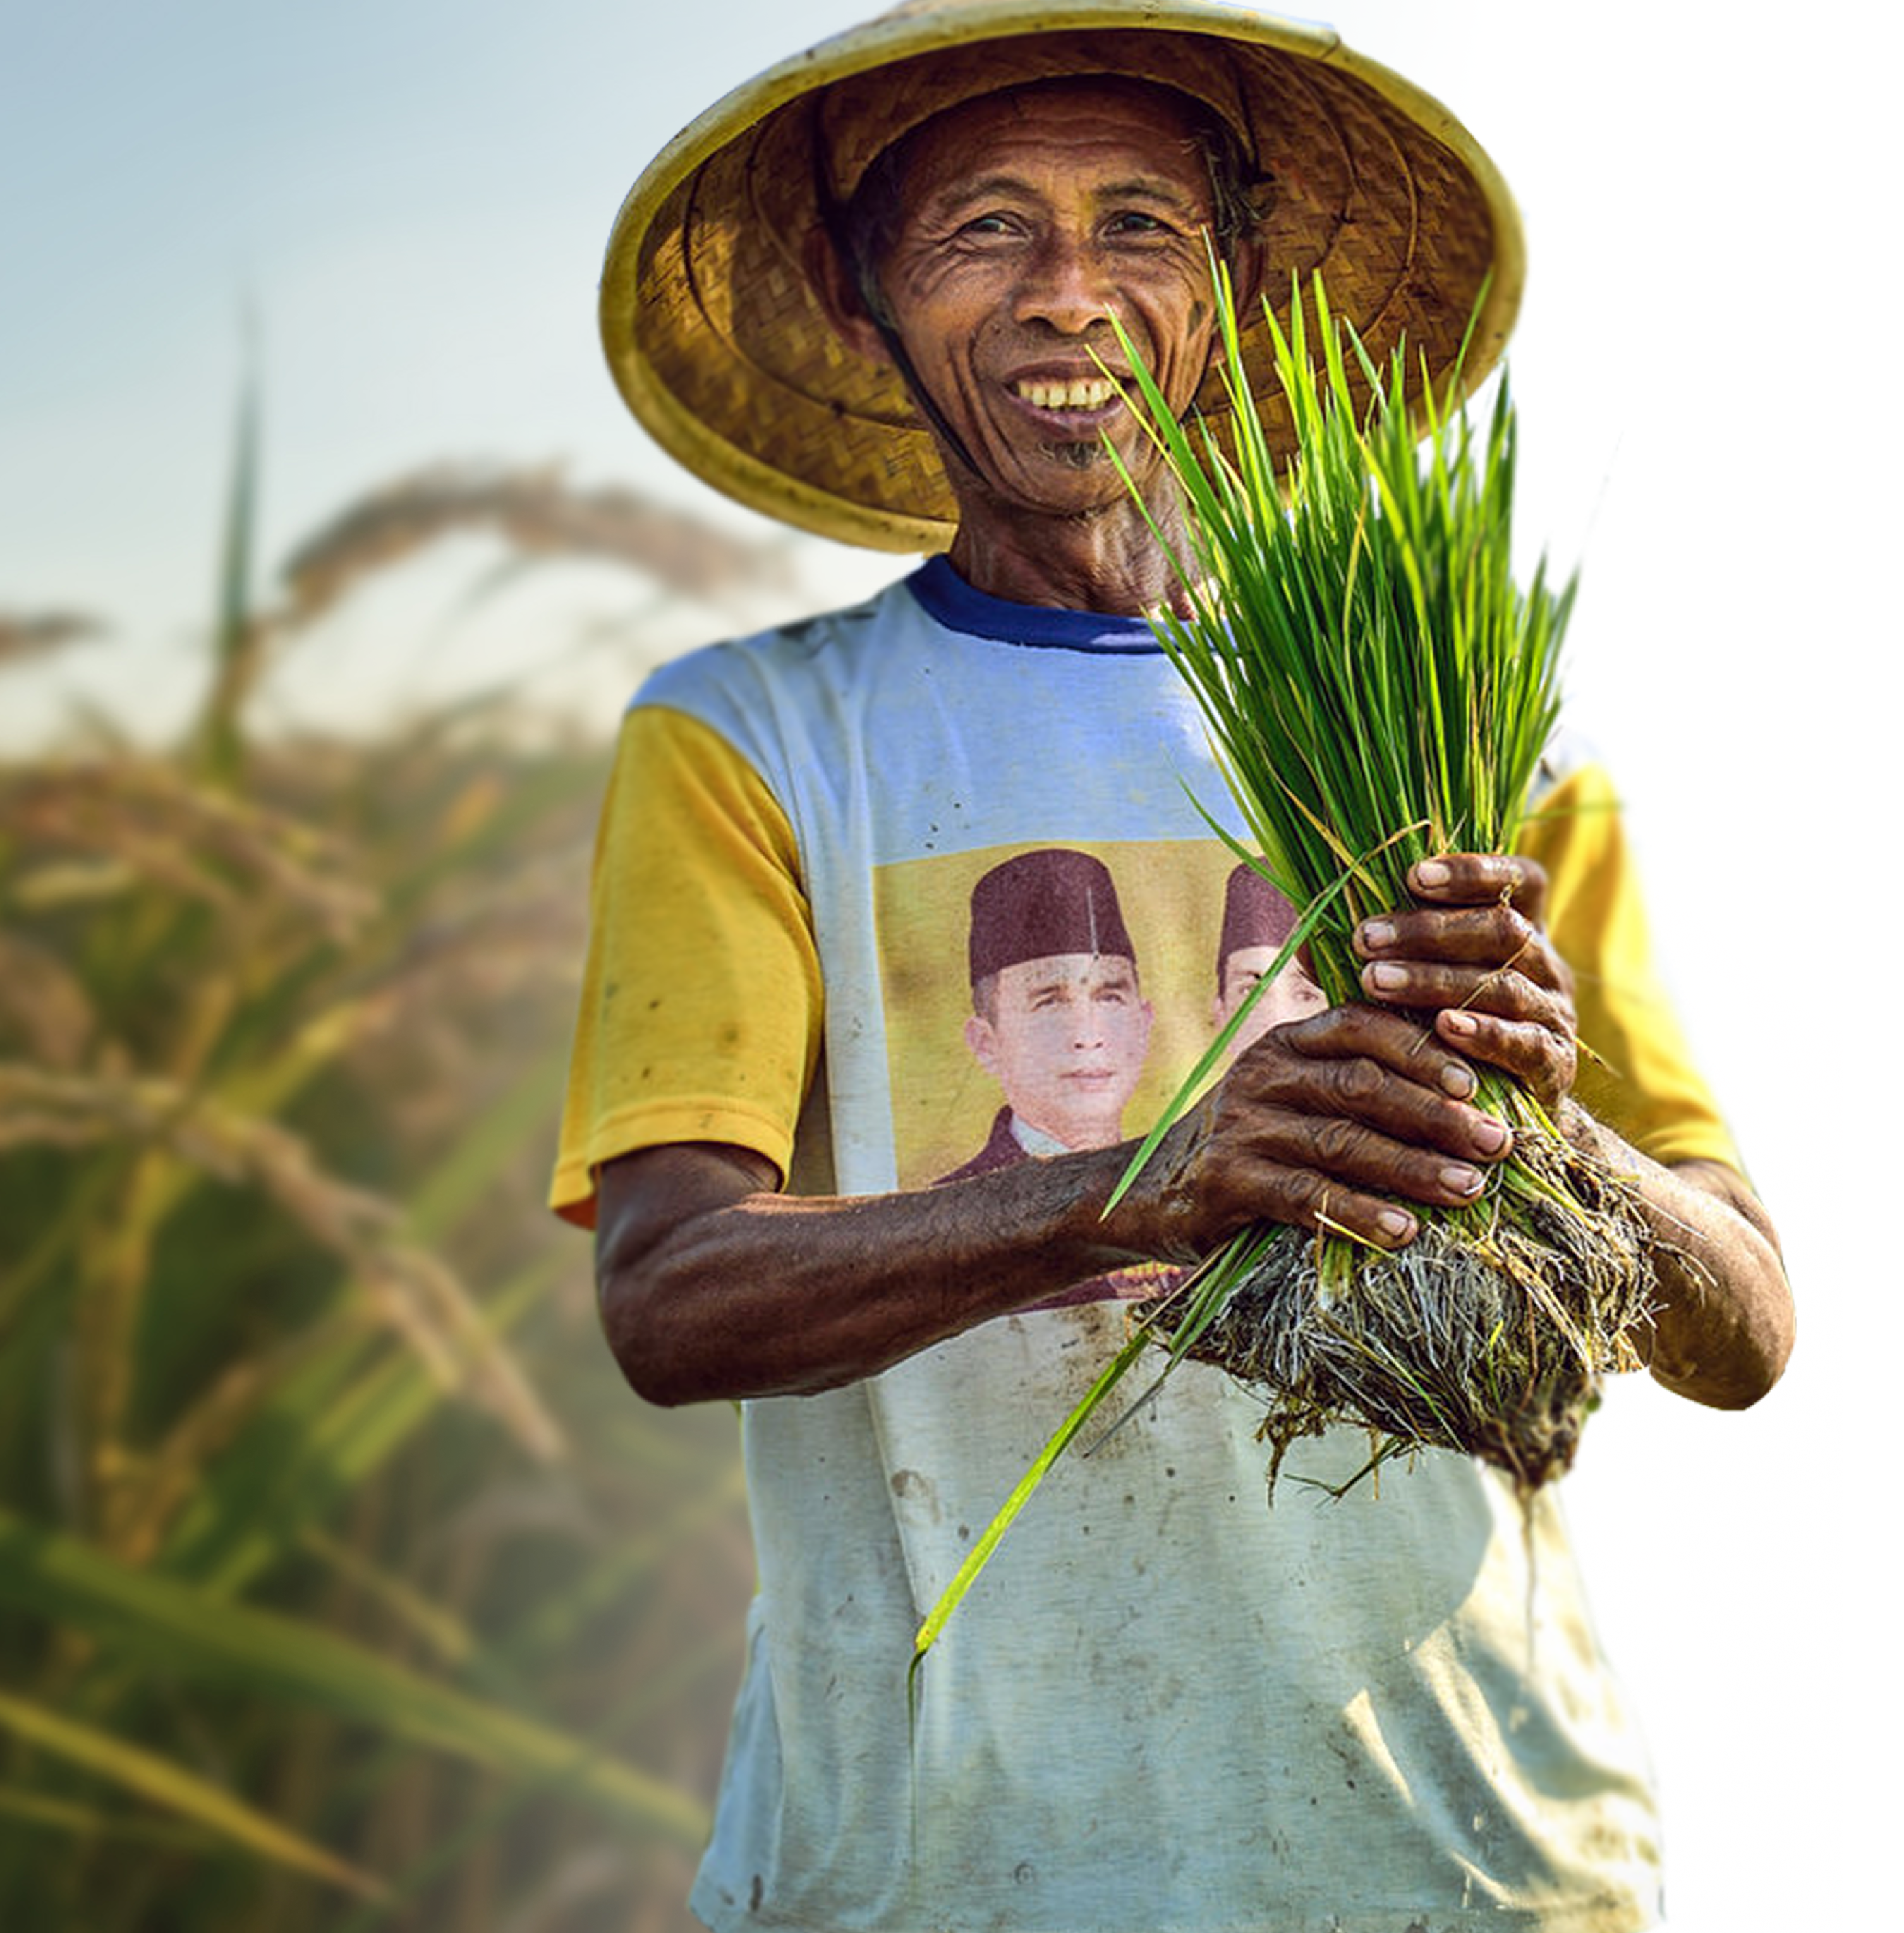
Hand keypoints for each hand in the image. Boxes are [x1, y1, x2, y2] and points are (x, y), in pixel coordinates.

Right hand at [1156, 1001, 1515, 1252]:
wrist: (1150, 1193)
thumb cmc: (1250, 1145)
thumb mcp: (1292, 1096)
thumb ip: (1353, 1082)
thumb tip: (1466, 1092)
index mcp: (1286, 1044)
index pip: (1359, 1026)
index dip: (1420, 1049)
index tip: (1475, 1083)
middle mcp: (1262, 1074)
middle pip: (1362, 1084)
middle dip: (1436, 1114)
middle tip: (1496, 1142)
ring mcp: (1241, 1126)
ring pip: (1342, 1141)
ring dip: (1413, 1166)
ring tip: (1469, 1188)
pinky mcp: (1225, 1179)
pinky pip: (1304, 1195)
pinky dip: (1357, 1213)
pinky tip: (1402, 1230)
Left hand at [1352, 853, 1577, 1112]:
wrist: (1492, 1110)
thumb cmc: (1437, 1028)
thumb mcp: (1412, 982)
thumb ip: (1375, 952)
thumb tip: (1309, 931)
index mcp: (1521, 927)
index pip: (1517, 879)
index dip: (1472, 871)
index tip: (1413, 876)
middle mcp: (1546, 963)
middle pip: (1502, 929)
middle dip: (1429, 931)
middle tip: (1366, 939)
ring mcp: (1555, 1012)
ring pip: (1503, 984)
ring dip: (1435, 980)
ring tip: (1376, 982)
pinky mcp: (1554, 1062)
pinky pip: (1524, 1041)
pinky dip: (1484, 1032)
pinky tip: (1444, 1026)